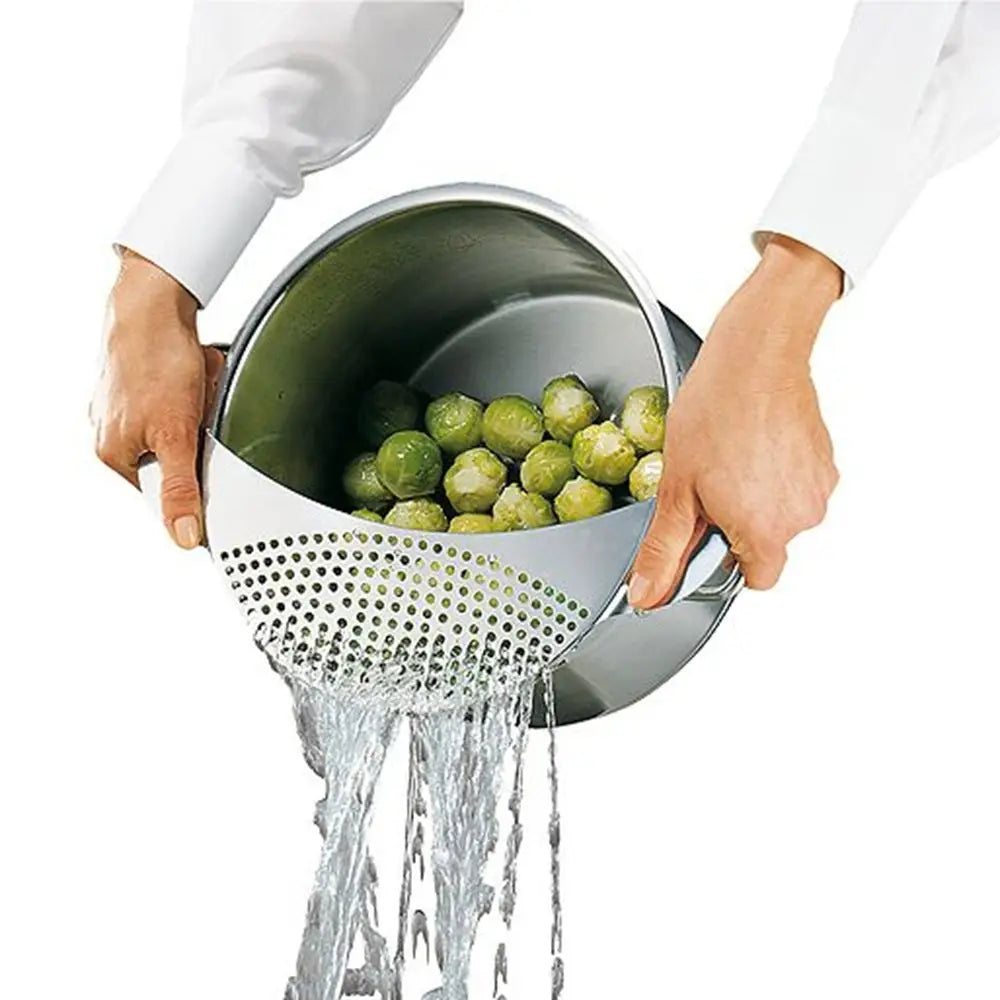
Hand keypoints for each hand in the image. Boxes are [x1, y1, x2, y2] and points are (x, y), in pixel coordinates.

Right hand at [91, 251, 224, 548]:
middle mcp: (115, 434)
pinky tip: (199, 372)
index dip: (195, 478)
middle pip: (180, 458)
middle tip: (202, 409)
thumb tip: (184, 537)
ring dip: (203, 409)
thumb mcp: (176, 436)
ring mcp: (129, 407)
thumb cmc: (156, 360)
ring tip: (199, 386)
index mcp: (114, 456)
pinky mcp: (146, 384)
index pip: (165, 495)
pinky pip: (186, 399)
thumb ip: (181, 490)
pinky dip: (200, 388)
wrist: (154, 300)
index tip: (210, 457)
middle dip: (201, 434)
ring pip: (187, 427)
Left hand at [628, 236, 841, 607]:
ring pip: (781, 514)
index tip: (706, 532)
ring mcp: (819, 488)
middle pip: (767, 546)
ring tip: (730, 457)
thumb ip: (664, 549)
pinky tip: (751, 444)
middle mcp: (802, 517)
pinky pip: (796, 485)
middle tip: (709, 484)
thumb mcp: (676, 489)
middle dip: (737, 525)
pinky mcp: (826, 460)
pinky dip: (775, 474)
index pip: (753, 581)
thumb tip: (648, 595)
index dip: (724, 561)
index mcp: (766, 533)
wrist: (756, 354)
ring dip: (756, 498)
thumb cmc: (716, 412)